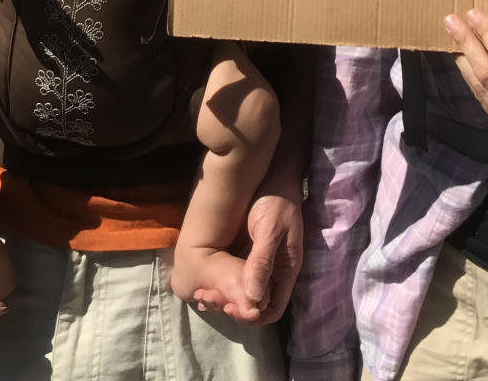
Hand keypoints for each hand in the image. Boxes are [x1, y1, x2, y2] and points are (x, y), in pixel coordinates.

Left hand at [191, 186, 302, 325]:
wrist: (271, 172)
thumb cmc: (275, 199)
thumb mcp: (270, 228)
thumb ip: (262, 261)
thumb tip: (252, 299)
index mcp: (285, 269)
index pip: (272, 309)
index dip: (251, 315)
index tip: (229, 307)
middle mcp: (272, 271)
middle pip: (254, 305)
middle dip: (232, 308)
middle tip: (207, 298)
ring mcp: (258, 263)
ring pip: (242, 293)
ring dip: (223, 298)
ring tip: (202, 294)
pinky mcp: (245, 253)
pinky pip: (234, 277)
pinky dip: (220, 284)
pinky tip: (205, 282)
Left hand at [446, 10, 487, 135]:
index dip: (485, 34)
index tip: (473, 12)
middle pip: (486, 75)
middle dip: (466, 45)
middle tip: (451, 20)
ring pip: (480, 90)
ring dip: (464, 62)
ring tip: (452, 37)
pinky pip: (484, 101)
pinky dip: (472, 79)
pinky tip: (464, 60)